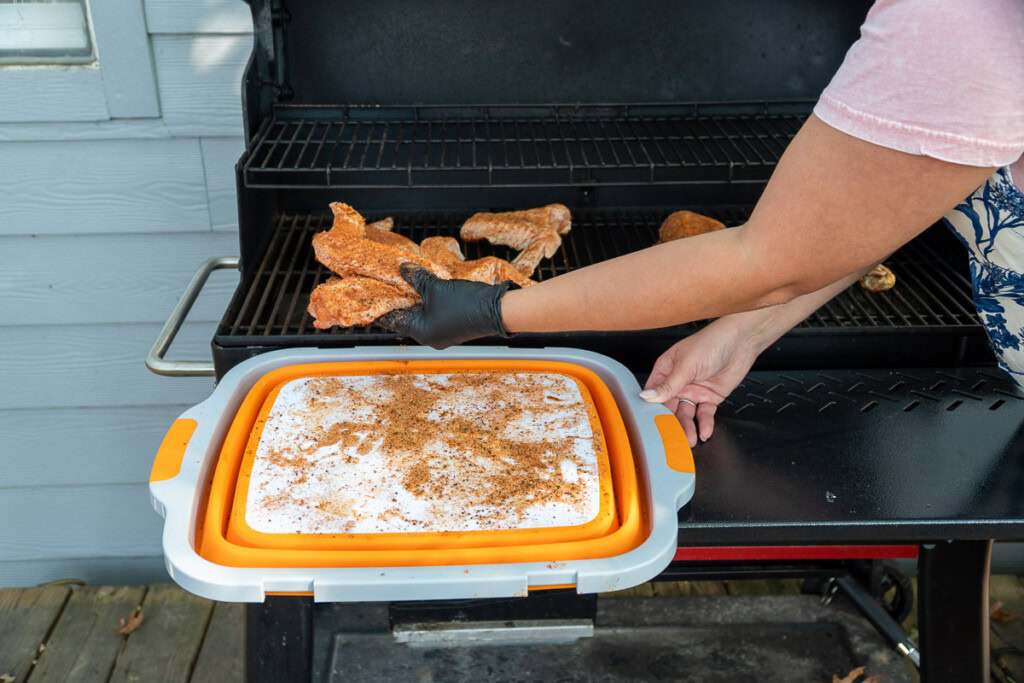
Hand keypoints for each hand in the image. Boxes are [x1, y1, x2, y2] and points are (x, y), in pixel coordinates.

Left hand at [380, 264, 511, 349]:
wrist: (496, 309)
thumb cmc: (465, 304)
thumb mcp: (436, 287)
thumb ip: (417, 278)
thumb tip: (404, 269)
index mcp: (421, 332)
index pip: (394, 320)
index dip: (383, 308)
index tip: (373, 299)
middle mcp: (431, 337)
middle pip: (408, 318)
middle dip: (400, 301)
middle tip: (389, 286)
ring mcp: (444, 333)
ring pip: (423, 315)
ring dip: (416, 300)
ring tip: (408, 284)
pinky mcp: (454, 327)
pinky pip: (436, 314)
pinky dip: (429, 302)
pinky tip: (428, 288)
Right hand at [640, 320, 760, 445]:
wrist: (741, 342)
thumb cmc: (711, 343)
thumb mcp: (686, 365)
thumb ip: (668, 385)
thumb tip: (646, 396)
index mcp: (666, 371)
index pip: (654, 395)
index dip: (651, 410)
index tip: (651, 427)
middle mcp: (678, 383)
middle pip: (670, 408)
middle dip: (671, 424)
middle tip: (671, 440)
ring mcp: (694, 391)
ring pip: (686, 414)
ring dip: (688, 427)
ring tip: (690, 440)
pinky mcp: (710, 397)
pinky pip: (704, 414)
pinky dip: (705, 423)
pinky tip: (705, 431)